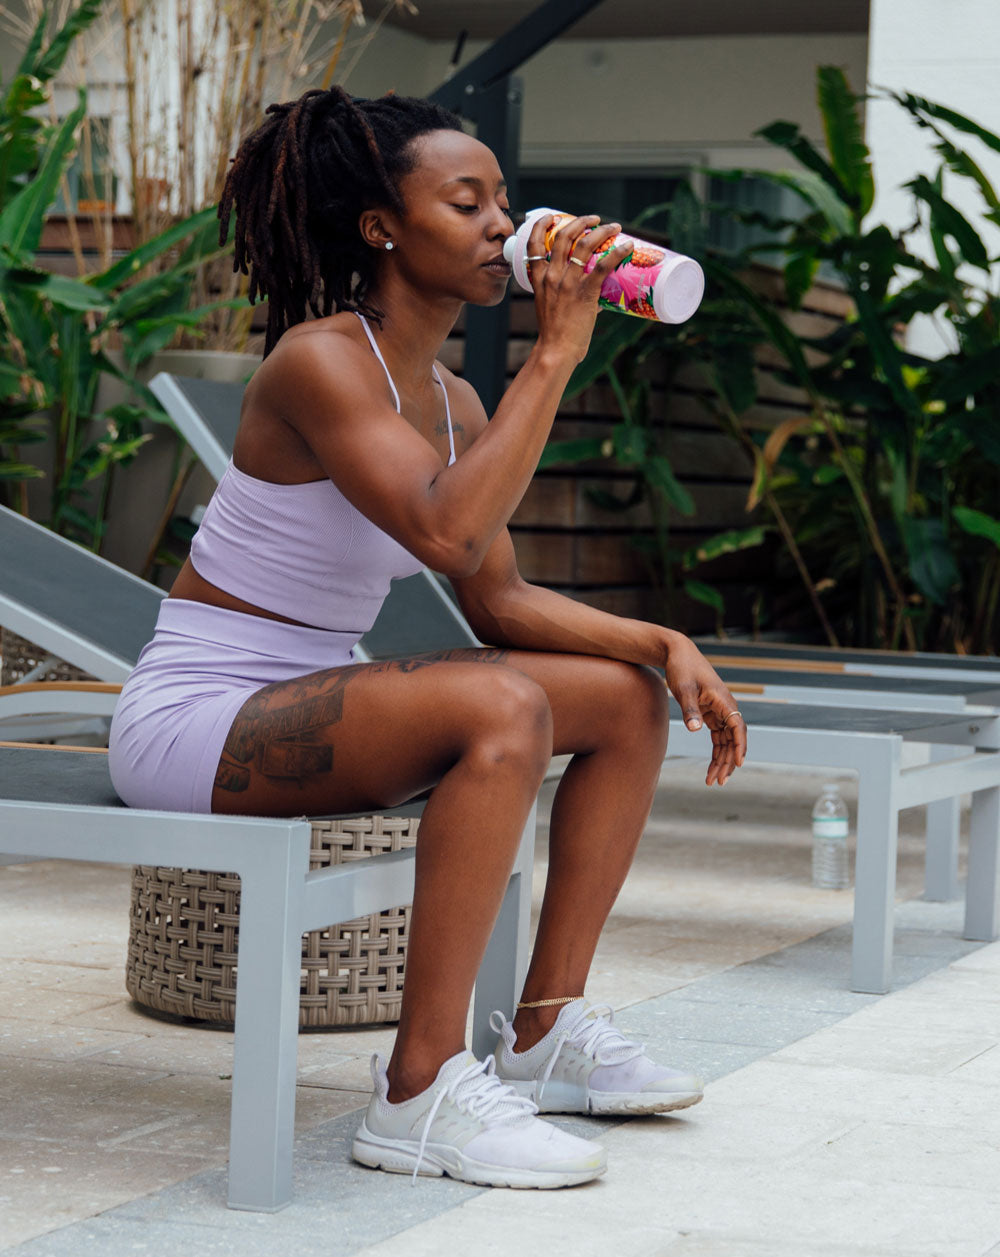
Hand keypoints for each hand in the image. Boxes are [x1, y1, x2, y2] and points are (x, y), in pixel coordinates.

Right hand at [528, 213, 633, 362]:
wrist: (555, 352)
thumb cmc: (554, 336)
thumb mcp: (550, 308)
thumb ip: (568, 297)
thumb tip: (599, 299)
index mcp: (539, 279)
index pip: (534, 244)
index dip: (542, 225)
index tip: (553, 217)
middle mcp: (552, 276)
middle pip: (564, 236)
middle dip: (580, 222)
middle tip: (593, 219)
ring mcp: (568, 283)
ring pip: (584, 244)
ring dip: (600, 230)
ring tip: (612, 227)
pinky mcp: (585, 292)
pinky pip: (604, 265)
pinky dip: (618, 253)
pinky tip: (628, 246)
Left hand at [664, 633, 747, 785]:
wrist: (678, 654)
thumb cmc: (682, 668)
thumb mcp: (683, 689)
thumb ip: (690, 710)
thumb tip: (695, 730)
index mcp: (724, 700)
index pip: (738, 727)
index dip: (740, 746)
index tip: (739, 763)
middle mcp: (726, 707)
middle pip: (734, 739)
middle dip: (728, 762)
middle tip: (719, 782)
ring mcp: (720, 712)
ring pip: (727, 742)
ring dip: (722, 761)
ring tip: (713, 781)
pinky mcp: (712, 714)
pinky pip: (719, 738)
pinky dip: (716, 752)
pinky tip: (711, 768)